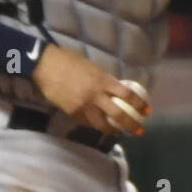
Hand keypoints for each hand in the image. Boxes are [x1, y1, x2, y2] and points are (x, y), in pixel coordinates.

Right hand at [32, 45, 150, 136]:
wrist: (45, 66)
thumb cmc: (68, 61)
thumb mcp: (91, 67)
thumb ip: (102, 79)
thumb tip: (112, 89)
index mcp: (102, 81)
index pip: (127, 95)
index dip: (139, 104)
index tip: (146, 111)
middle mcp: (95, 96)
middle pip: (117, 115)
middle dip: (130, 125)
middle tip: (138, 131)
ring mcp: (82, 106)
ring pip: (101, 124)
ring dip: (111, 129)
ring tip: (116, 131)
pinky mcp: (71, 113)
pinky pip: (86, 122)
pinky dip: (93, 124)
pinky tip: (96, 124)